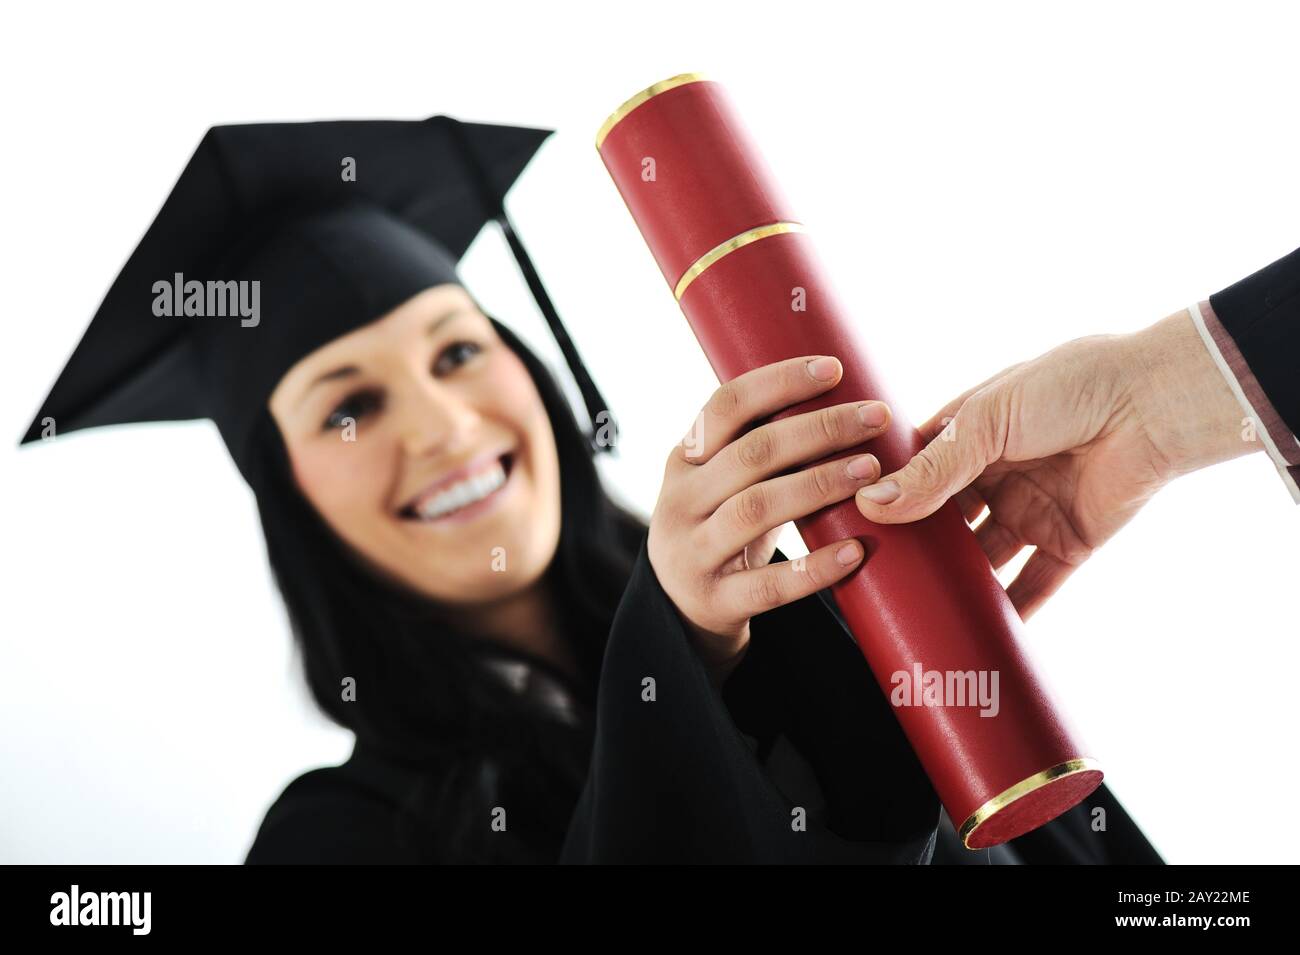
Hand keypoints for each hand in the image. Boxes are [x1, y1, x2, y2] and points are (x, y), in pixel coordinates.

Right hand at [648, 355, 891, 685]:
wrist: (682, 608)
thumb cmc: (723, 524)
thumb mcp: (722, 480)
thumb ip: (759, 442)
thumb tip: (844, 390)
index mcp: (684, 458)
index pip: (725, 405)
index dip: (779, 382)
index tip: (833, 368)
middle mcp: (680, 501)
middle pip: (751, 454)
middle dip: (819, 430)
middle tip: (876, 417)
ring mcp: (692, 553)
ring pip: (755, 510)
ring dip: (818, 485)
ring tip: (872, 470)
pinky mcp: (715, 601)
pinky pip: (769, 585)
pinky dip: (814, 568)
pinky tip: (856, 552)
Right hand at [854, 307, 1257, 618]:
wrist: (1154, 404)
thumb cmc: (1070, 386)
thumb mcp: (987, 421)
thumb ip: (933, 470)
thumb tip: (872, 504)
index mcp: (972, 434)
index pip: (917, 472)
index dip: (888, 497)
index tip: (851, 526)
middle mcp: (998, 474)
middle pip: (946, 522)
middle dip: (917, 548)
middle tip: (877, 578)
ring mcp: (1032, 510)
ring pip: (984, 559)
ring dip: (957, 583)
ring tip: (917, 613)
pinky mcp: (1068, 542)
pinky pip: (1034, 587)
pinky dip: (1011, 613)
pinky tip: (979, 636)